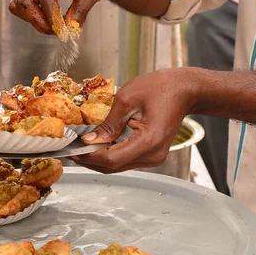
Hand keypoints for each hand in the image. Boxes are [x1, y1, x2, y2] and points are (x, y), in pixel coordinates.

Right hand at [8, 0, 124, 34]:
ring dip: (33, 18)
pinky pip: (24, 2)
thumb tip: (70, 29)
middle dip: (38, 20)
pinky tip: (49, 19)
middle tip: (57, 31)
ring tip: (53, 26)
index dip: (52, 18)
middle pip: (25, 0)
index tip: (63, 31)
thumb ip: (80, 11)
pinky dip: (33, 14)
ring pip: (20, 2)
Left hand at [72, 68, 197, 173]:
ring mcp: (154, 158)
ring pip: (118, 166)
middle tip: (70, 151)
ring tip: (80, 148)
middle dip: (90, 160)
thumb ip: (108, 123)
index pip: (111, 159)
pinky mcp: (152, 155)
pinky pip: (126, 160)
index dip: (89, 156)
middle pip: (114, 166)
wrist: (184, 89)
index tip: (73, 150)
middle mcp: (153, 155)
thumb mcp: (127, 99)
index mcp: (148, 141)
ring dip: (98, 159)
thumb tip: (90, 140)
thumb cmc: (160, 88)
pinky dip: (110, 155)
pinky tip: (97, 146)